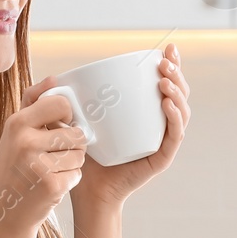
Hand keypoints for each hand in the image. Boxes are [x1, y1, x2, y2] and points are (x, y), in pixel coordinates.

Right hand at [0, 82, 88, 237]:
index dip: (68, 116)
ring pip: (79, 154)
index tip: (61, 127)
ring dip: (72, 164)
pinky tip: (51, 186)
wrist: (4, 214)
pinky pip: (78, 174)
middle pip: (76, 133)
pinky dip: (70, 181)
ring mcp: (37, 164)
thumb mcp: (15, 133)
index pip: (61, 104)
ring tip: (50, 171)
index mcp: (16, 123)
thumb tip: (55, 78)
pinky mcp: (50, 185)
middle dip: (73, 145)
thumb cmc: (15, 168)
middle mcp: (24, 141)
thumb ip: (34, 103)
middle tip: (55, 155)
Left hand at [71, 42, 189, 207]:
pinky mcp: (161, 158)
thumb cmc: (80, 154)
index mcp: (144, 112)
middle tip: (163, 62)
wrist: (85, 189)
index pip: (164, 83)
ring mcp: (162, 141)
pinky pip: (174, 136)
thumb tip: (55, 77)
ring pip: (181, 112)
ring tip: (163, 81)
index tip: (165, 48)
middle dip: (176, 73)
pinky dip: (175, 118)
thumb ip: (63, 102)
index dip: (170, 64)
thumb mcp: (72, 122)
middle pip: (179, 93)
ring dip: (177, 92)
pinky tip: (168, 104)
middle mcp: (157, 124)